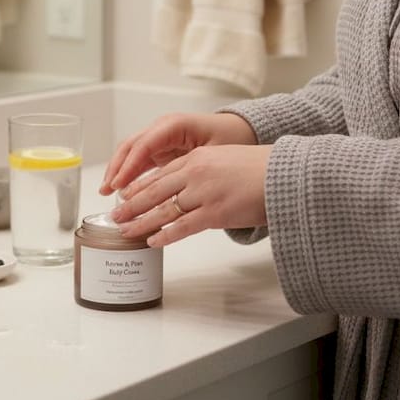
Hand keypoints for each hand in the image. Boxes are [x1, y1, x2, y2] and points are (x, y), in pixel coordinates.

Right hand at [98, 112, 257, 195]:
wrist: (240, 132)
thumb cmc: (231, 139)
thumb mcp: (214, 153)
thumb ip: (192, 168)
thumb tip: (173, 189)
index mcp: (174, 125)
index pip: (144, 144)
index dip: (129, 166)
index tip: (119, 184)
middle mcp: (162, 129)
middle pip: (131, 146)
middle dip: (117, 168)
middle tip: (107, 189)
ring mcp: (159, 138)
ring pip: (130, 153)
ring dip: (118, 171)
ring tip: (107, 191)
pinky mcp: (160, 149)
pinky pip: (139, 160)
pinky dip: (128, 174)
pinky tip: (122, 190)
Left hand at [109, 143, 271, 247]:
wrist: (284, 174)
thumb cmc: (260, 169)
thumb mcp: (225, 160)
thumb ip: (204, 171)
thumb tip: (189, 188)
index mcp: (197, 158)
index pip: (159, 174)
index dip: (138, 187)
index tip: (124, 195)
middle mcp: (195, 174)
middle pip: (154, 192)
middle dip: (131, 206)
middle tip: (115, 216)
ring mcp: (203, 194)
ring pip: (163, 210)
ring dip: (141, 222)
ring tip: (126, 231)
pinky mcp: (215, 213)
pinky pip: (182, 227)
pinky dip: (165, 235)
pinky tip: (153, 241)